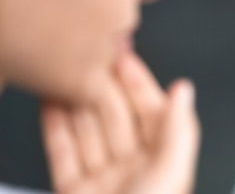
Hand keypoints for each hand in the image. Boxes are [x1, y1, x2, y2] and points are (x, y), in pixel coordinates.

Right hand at [41, 51, 199, 193]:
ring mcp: (103, 179)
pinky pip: (62, 153)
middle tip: (87, 57)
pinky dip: (54, 127)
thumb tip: (185, 89)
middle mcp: (134, 167)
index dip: (137, 80)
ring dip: (75, 101)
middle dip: (101, 85)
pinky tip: (49, 103)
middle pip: (115, 117)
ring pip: (87, 131)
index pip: (151, 109)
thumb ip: (177, 128)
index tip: (123, 54)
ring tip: (63, 73)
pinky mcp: (73, 190)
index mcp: (163, 160)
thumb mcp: (170, 170)